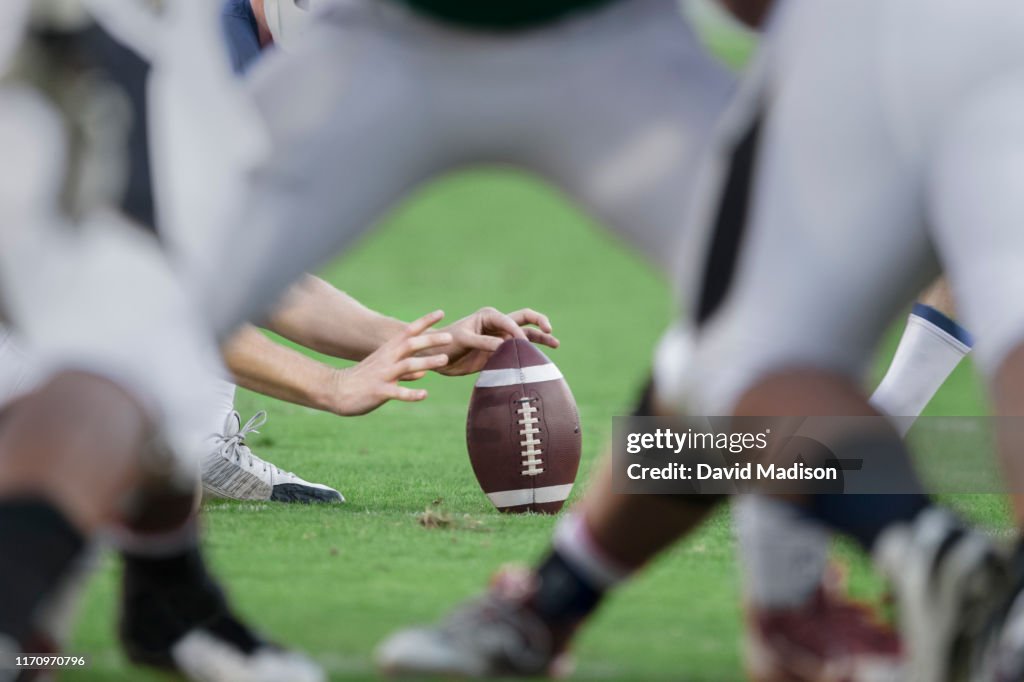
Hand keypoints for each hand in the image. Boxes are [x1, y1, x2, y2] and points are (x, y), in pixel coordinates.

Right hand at [322, 311, 450, 415]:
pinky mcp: (379, 391)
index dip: (424, 321)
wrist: (336, 390)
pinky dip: (411, 393)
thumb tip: (423, 372)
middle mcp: (387, 359)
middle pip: (410, 344)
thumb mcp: (383, 368)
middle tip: (450, 337)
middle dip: (430, 340)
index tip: (441, 312)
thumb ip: (403, 368)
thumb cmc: (363, 378)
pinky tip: (425, 395)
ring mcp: (383, 375)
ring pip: (407, 365)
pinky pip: (397, 392)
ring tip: (444, 360)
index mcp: (388, 351)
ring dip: (426, 362)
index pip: (408, 331)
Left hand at [430, 307, 558, 376]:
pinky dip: (529, 355)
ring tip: (556, 344)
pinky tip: (540, 360)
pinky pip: (518, 353)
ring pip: (525, 336)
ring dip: (540, 338)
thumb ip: (483, 342)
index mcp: (489, 316)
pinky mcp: (499, 353)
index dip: (517, 331)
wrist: (436, 357)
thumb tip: (503, 345)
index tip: (519, 344)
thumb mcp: (463, 339)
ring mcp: (500, 339)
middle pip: (525, 320)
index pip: (510, 321)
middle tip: (550, 329)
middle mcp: (498, 325)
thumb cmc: (446, 342)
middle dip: (539, 322)